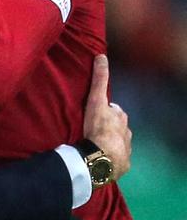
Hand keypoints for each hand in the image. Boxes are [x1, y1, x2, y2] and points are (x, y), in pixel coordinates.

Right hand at [82, 55, 130, 180]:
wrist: (102, 157)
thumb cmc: (98, 127)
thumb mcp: (96, 100)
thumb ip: (99, 79)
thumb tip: (102, 55)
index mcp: (120, 117)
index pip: (113, 110)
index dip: (105, 110)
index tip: (96, 114)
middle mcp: (126, 131)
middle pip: (117, 126)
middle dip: (108, 126)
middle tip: (92, 130)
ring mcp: (126, 148)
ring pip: (118, 142)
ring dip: (109, 143)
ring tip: (95, 146)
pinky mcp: (124, 163)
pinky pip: (117, 159)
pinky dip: (111, 157)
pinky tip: (101, 159)